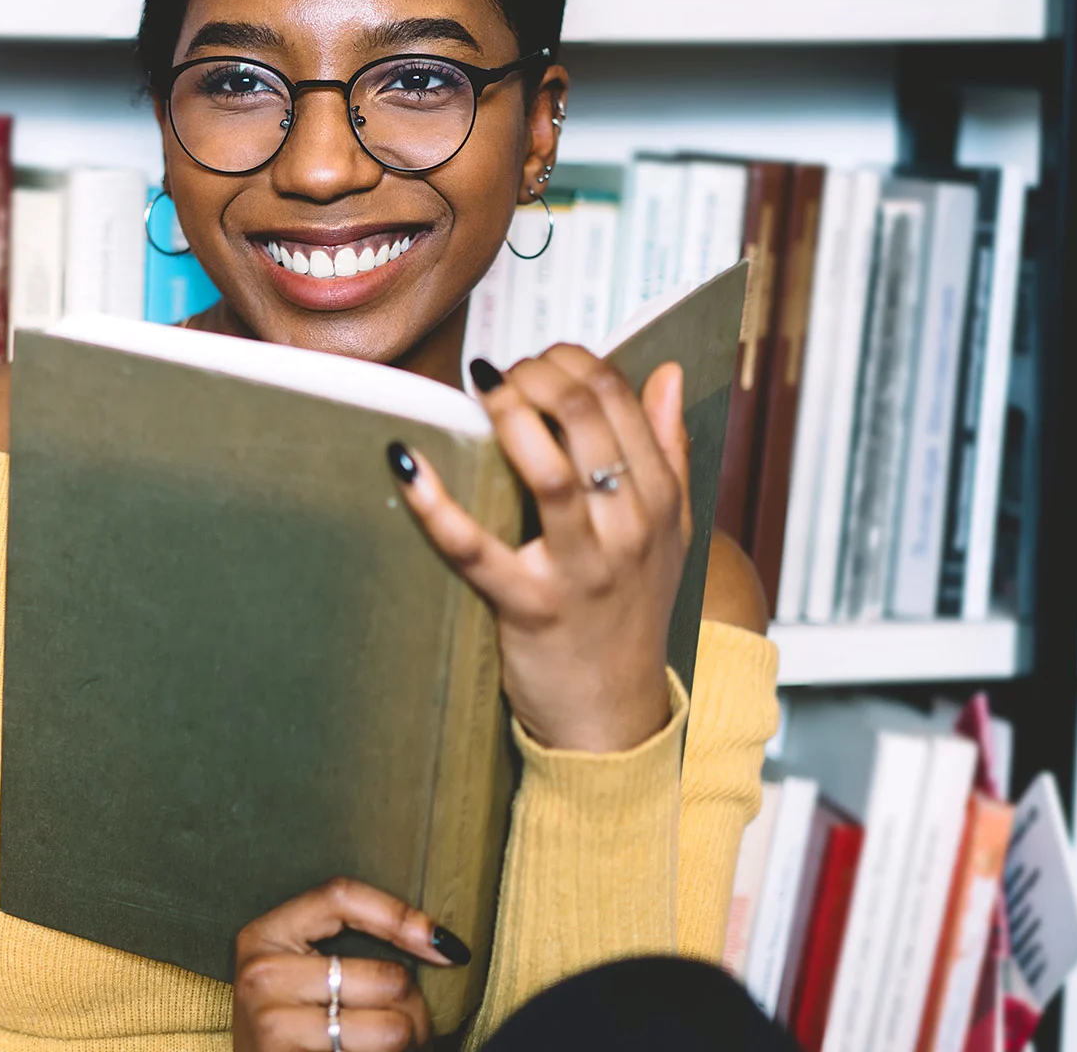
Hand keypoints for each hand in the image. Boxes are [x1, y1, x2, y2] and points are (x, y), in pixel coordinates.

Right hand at [232, 878, 459, 1051]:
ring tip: (393, 1048)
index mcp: (264, 935)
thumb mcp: (297, 974)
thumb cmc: (286, 1028)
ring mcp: (274, 1022)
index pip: (340, 897)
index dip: (400, 916)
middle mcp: (263, 975)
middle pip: (385, 976)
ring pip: (393, 1028)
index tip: (443, 946)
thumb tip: (443, 945)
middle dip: (417, 1009)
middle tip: (412, 1026)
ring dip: (409, 1044)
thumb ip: (345, 948)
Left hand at [389, 345, 687, 752]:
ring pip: (547, 470)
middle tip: (502, 373)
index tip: (539, 358)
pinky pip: (473, 548)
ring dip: (508, 414)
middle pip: (586, 420)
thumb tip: (664, 375)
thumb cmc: (630, 615)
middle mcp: (628, 529)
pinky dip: (434, 504)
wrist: (615, 717)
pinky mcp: (527, 606)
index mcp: (660, 502)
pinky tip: (406, 463)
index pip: (621, 401)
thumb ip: (670, 450)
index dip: (574, 362)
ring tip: (480, 390)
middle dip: (538, 376)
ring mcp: (579, 569)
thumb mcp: (670, 533)